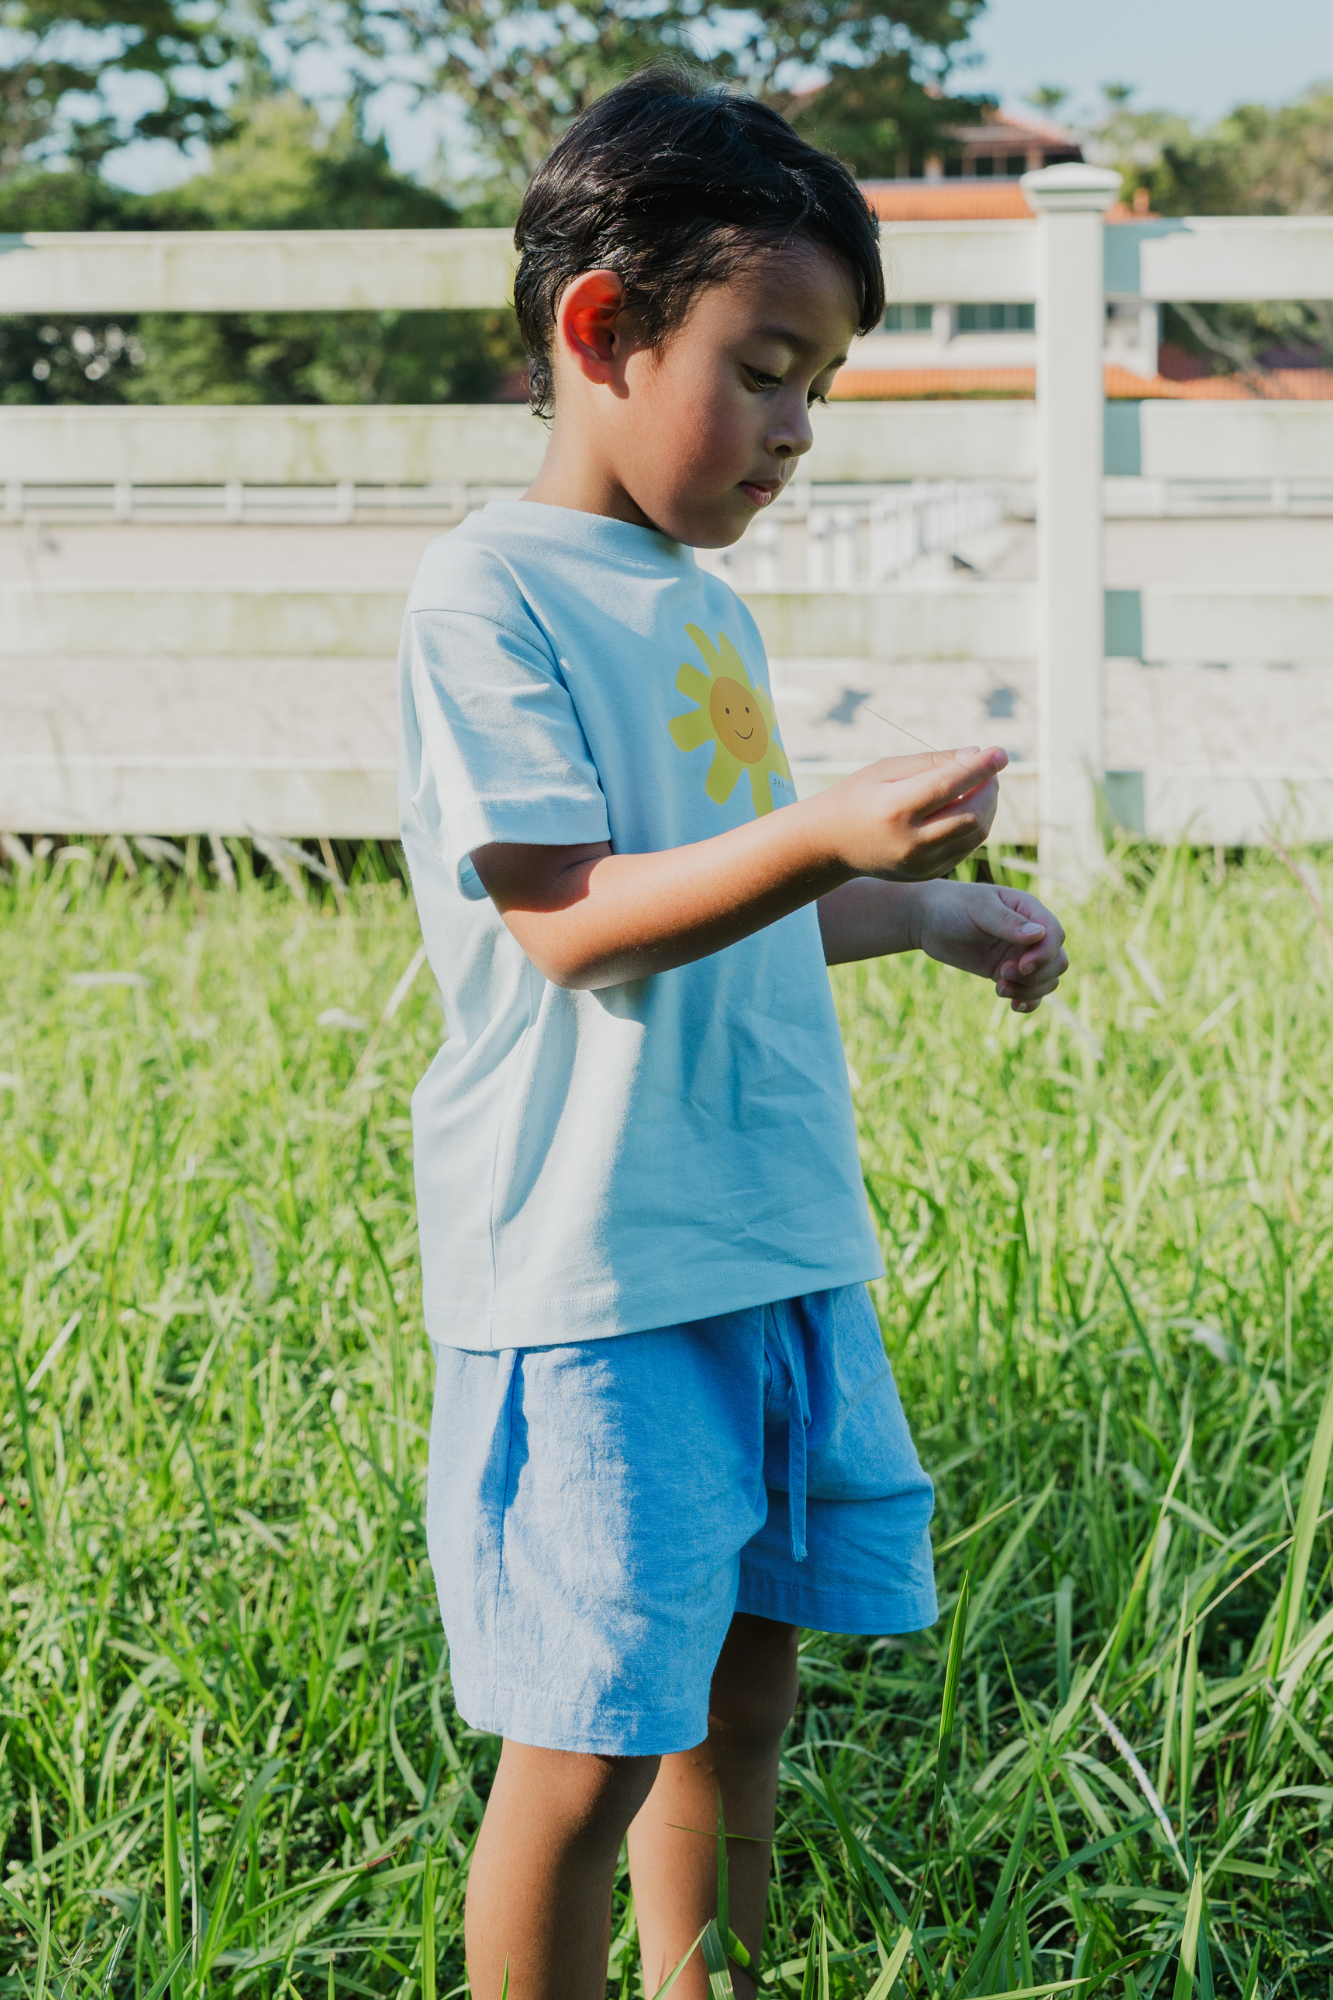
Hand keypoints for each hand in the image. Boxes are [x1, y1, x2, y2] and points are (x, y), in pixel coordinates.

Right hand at [816, 749, 1004, 882]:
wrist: (832, 843)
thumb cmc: (861, 795)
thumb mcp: (888, 769)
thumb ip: (933, 762)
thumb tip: (978, 754)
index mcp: (895, 809)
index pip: (949, 786)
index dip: (980, 768)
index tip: (1001, 753)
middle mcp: (909, 842)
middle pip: (971, 815)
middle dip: (988, 789)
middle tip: (990, 771)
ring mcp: (919, 863)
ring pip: (975, 835)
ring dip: (988, 808)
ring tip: (981, 787)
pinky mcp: (927, 874)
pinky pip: (965, 848)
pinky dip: (975, 825)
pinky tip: (968, 809)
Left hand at [913, 880, 1067, 1012]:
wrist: (927, 920)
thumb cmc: (952, 906)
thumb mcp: (979, 910)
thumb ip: (1008, 922)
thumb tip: (1039, 934)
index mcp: (1029, 910)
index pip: (1055, 936)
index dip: (1045, 955)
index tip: (1021, 967)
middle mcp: (1030, 934)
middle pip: (1057, 962)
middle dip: (1036, 976)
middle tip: (1002, 974)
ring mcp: (1020, 954)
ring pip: (1047, 980)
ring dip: (1029, 991)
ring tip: (999, 988)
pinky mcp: (1006, 972)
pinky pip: (1031, 992)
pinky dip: (1028, 1002)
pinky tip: (1013, 1005)